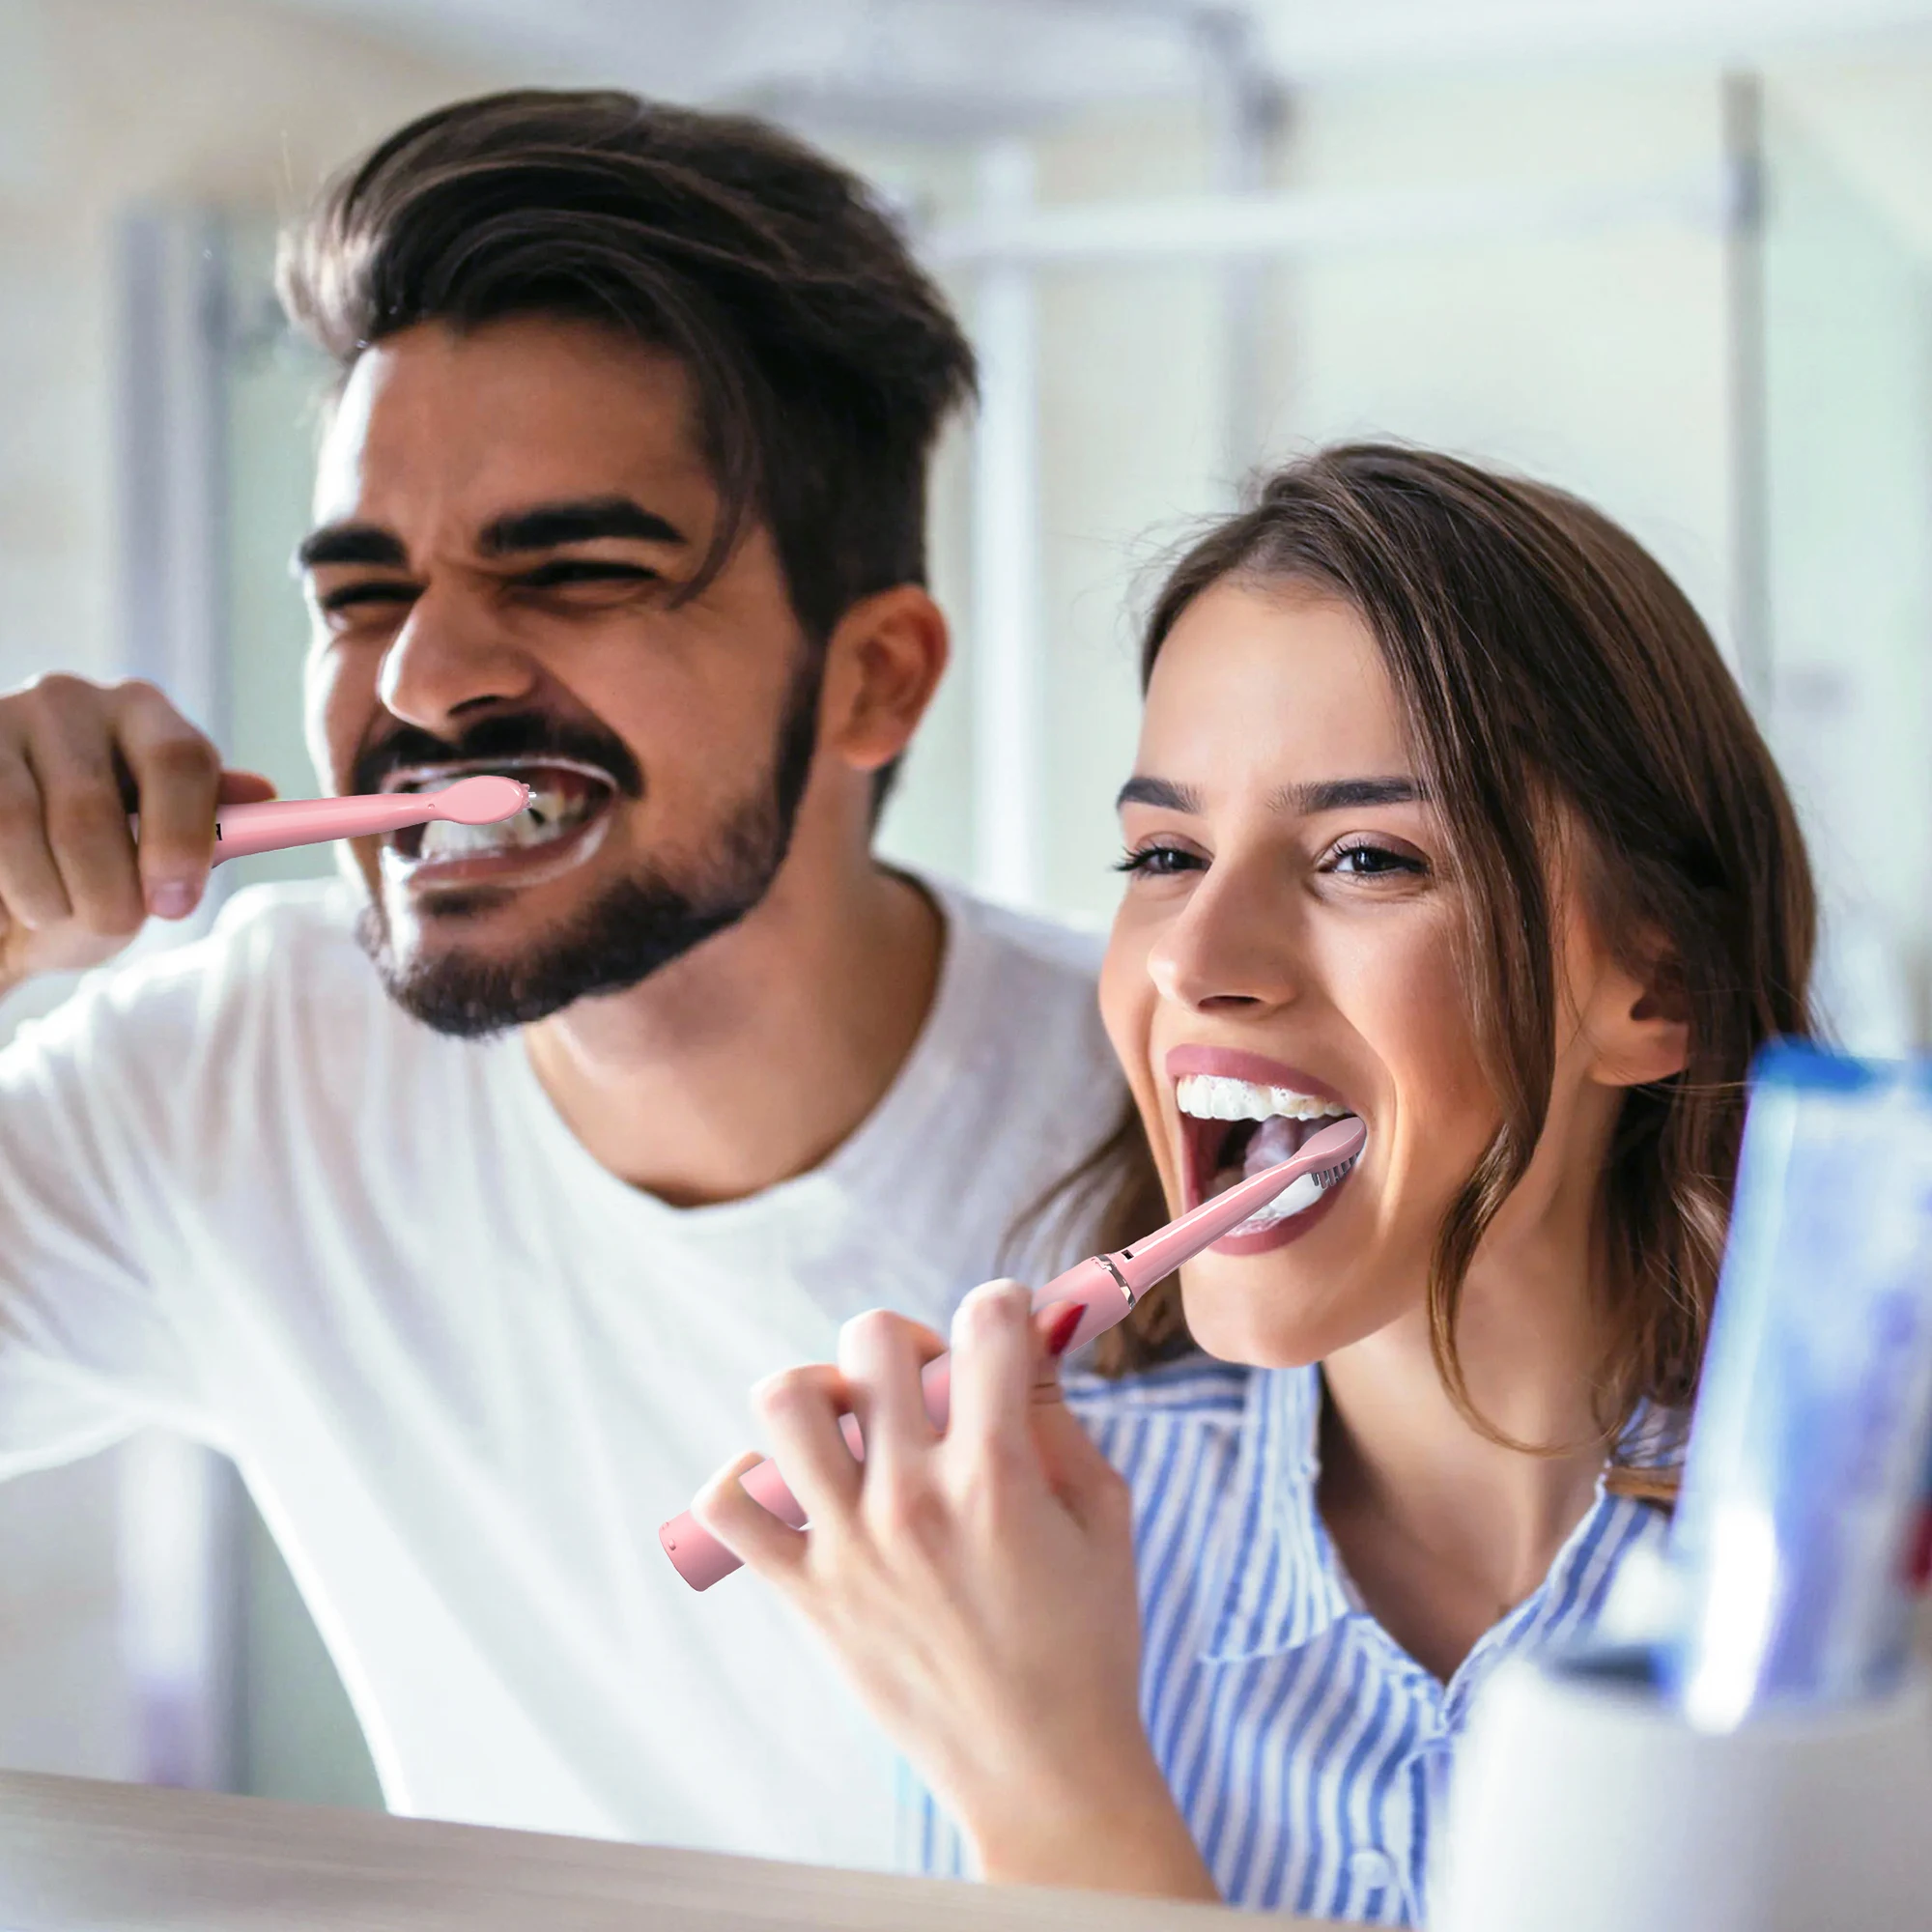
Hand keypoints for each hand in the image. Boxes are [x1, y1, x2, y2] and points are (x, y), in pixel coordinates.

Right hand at [0, 674, 274, 989]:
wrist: (11, 892)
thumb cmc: (99, 867)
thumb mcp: (161, 850)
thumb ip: (208, 829)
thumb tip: (262, 793)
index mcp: (145, 712)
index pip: (179, 760)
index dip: (180, 839)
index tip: (172, 906)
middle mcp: (70, 699)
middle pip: (92, 809)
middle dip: (105, 892)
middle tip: (112, 923)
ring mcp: (0, 718)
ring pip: (20, 828)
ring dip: (44, 899)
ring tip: (54, 912)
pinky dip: (3, 894)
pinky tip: (13, 904)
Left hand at [691, 1280, 1215, 1900]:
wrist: (1042, 1773)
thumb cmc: (1087, 1643)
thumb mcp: (1103, 1516)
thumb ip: (1060, 1418)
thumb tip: (1025, 1337)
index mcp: (997, 1475)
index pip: (985, 1320)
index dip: (1005, 1306)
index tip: (1007, 1329)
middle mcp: (912, 1498)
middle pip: (873, 1338)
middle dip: (910, 1341)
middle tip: (931, 1389)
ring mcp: (849, 1545)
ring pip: (785, 1400)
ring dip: (822, 1390)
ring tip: (856, 1426)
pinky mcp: (805, 1593)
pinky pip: (727, 1503)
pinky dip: (747, 1476)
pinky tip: (797, 1485)